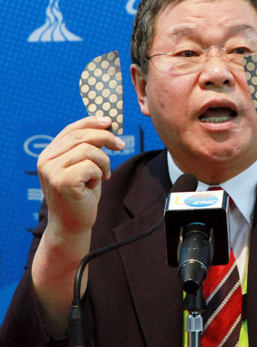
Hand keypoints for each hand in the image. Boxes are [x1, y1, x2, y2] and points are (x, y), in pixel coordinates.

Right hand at [37, 116, 124, 236]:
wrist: (72, 226)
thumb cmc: (81, 195)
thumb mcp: (85, 166)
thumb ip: (89, 147)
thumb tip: (106, 125)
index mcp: (49, 154)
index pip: (71, 129)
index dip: (91, 122)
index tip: (109, 121)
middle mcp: (46, 160)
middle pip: (81, 136)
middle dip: (105, 137)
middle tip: (121, 145)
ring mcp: (51, 171)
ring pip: (88, 150)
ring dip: (104, 162)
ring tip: (103, 175)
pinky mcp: (61, 181)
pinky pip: (90, 166)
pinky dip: (98, 175)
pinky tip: (93, 186)